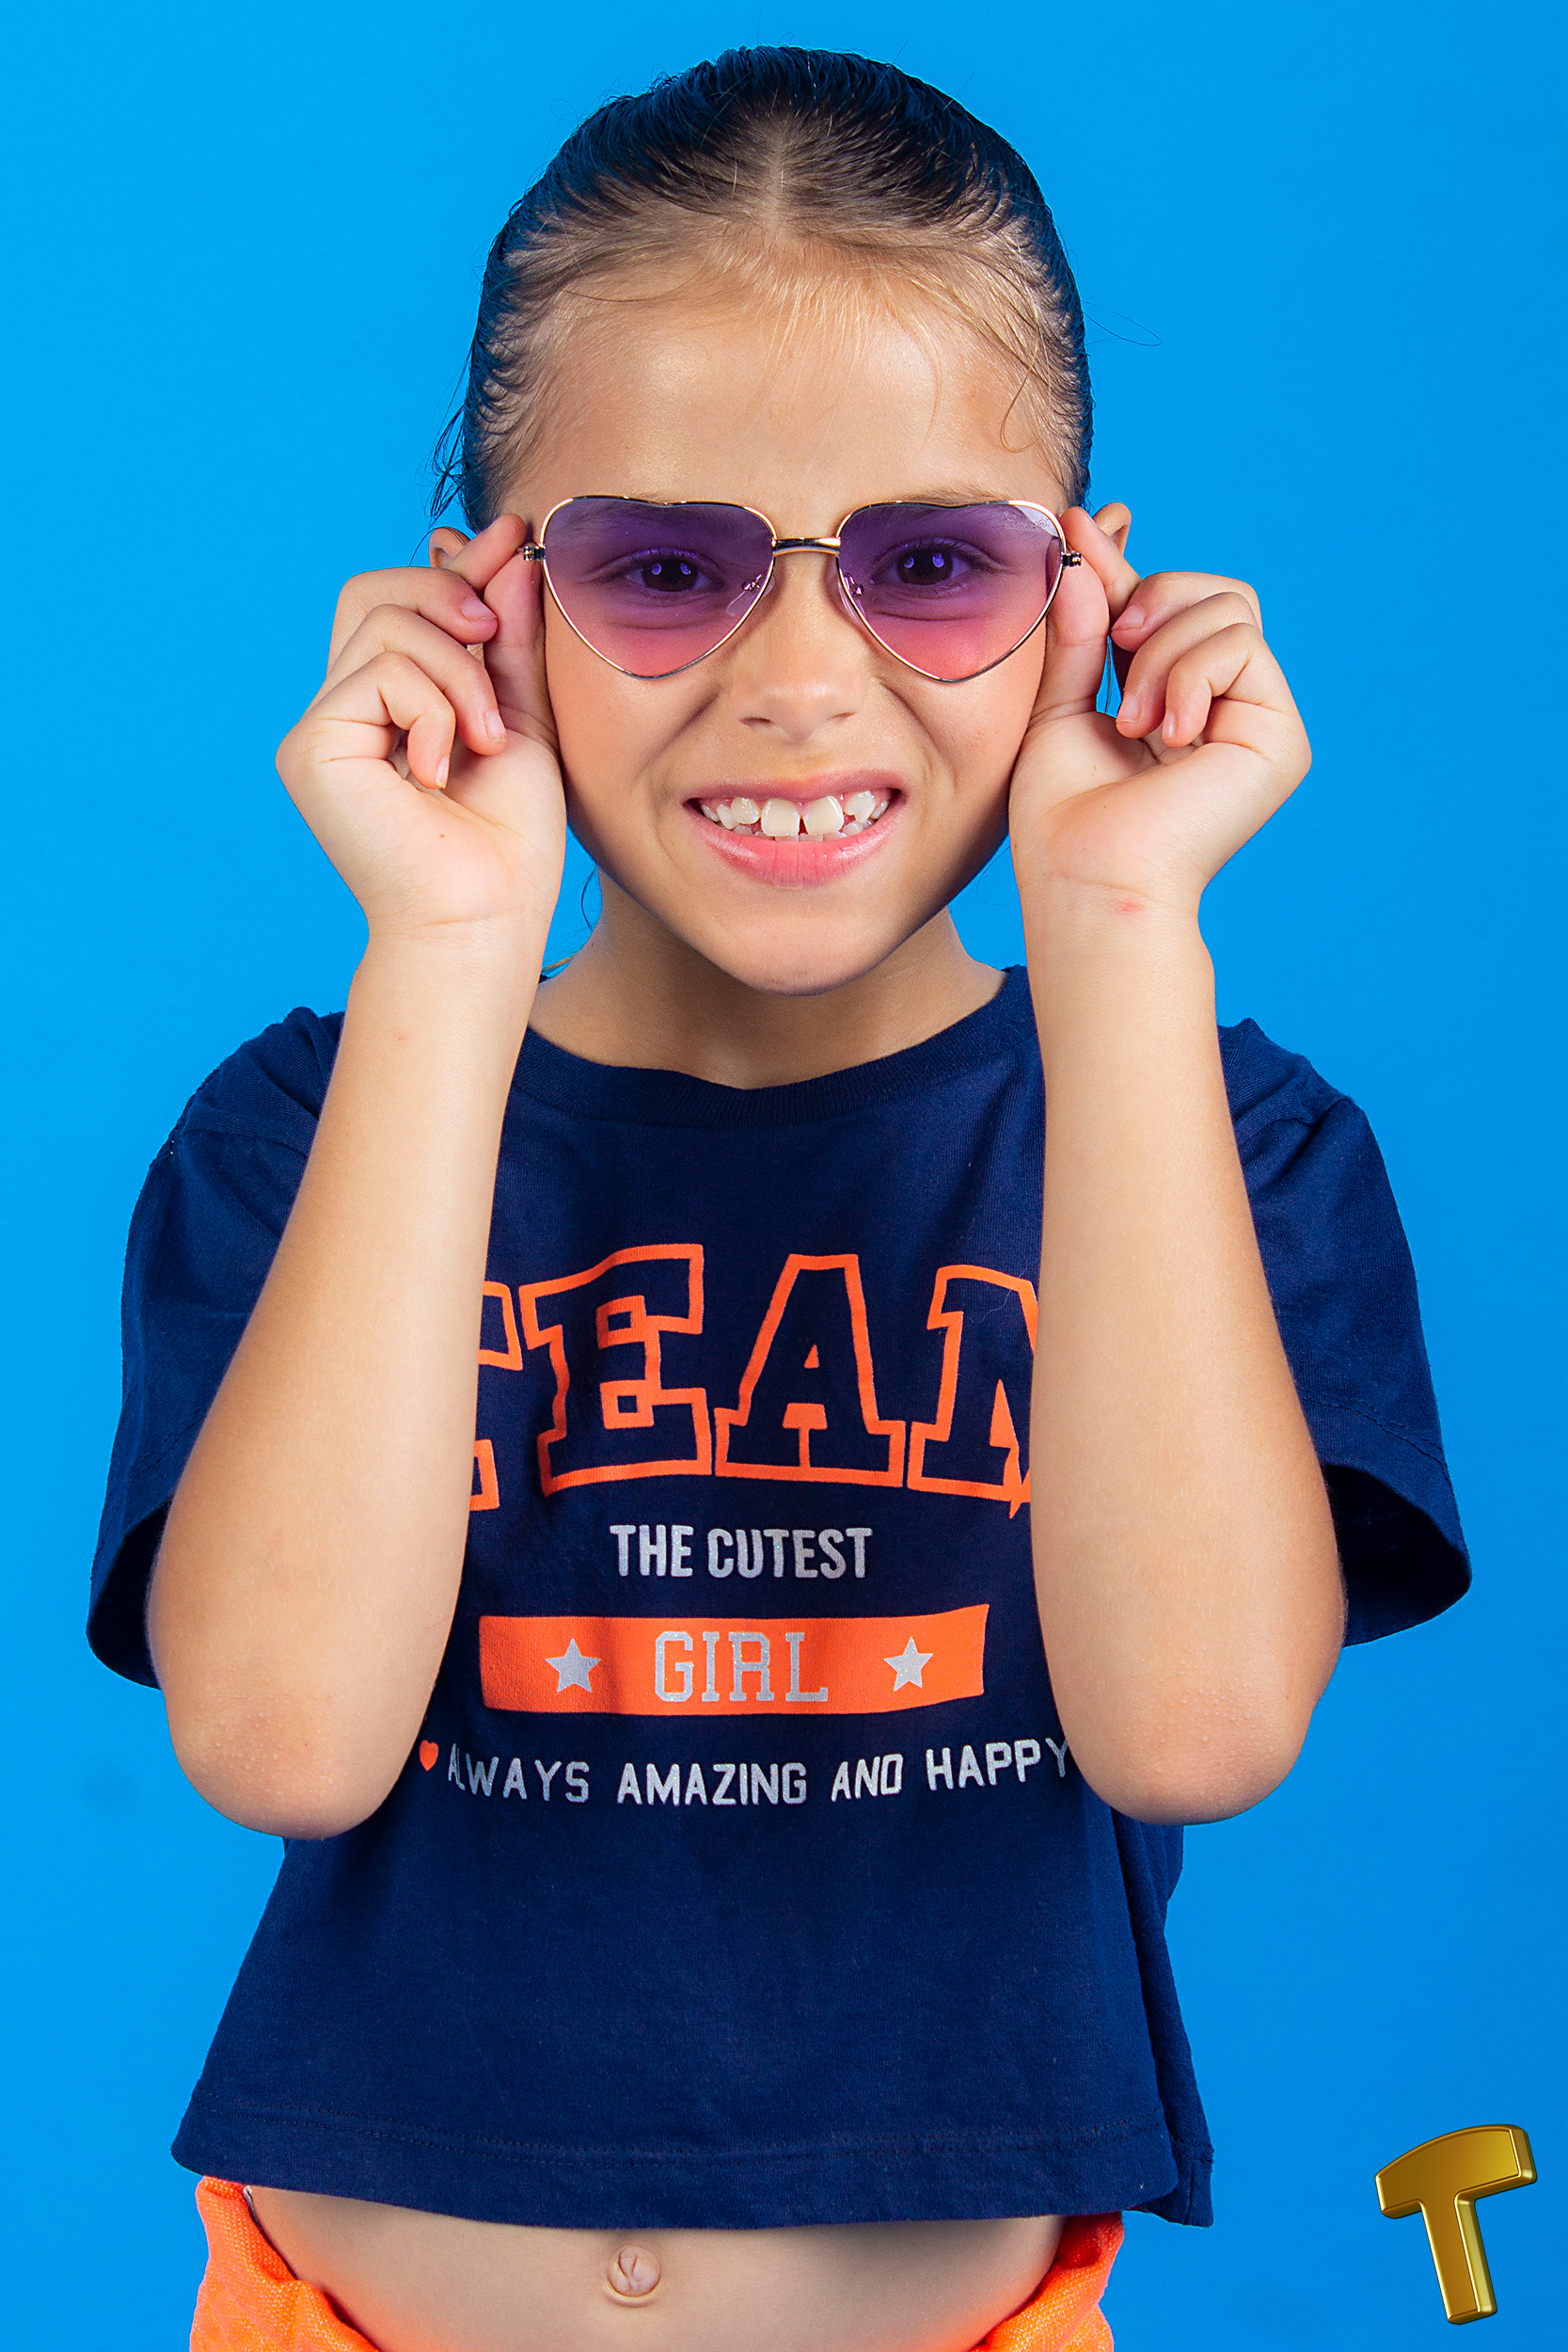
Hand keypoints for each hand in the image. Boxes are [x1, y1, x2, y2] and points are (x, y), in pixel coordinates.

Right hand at [276, 515, 566, 946]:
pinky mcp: (313, 747)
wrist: (486, 919)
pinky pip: (379, 671)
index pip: (403, 600)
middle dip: (448, 596)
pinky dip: (432, 708)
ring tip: (483, 738)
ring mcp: (323, 727)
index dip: (455, 566)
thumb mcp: (523, 719)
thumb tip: (508, 551)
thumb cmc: (510, 844)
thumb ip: (511, 641)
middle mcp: (347, 709)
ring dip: (457, 671)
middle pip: (376, 590)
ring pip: (386, 624)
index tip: (518, 538)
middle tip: (496, 641)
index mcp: (391, 703)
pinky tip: (441, 769)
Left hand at [1007, 504, 1310, 913]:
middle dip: (1152, 599)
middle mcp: (1219, 708)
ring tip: (1133, 719)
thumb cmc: (1062, 820)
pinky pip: (1242, 644)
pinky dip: (1190, 676)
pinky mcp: (1279, 736)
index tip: (1080, 525)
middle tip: (1116, 650)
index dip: (1123, 566)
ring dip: (1164, 653)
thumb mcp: (1058, 704)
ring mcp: (1254, 720)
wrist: (1087, 879)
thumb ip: (1077, 630)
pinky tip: (1166, 734)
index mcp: (1167, 702)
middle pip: (1211, 591)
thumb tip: (1089, 538)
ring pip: (1227, 609)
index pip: (1160, 608)